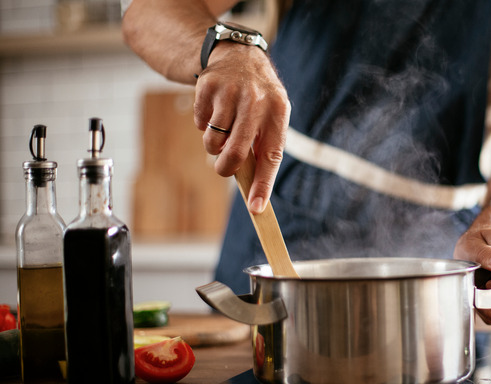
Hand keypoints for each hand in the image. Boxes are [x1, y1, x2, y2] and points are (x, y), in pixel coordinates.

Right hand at [193, 43, 290, 212]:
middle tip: (224, 168)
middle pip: (235, 152)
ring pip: (213, 142)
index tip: (256, 208)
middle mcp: (256, 101)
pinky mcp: (207, 87)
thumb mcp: (271, 116)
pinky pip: (200, 124)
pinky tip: (214, 110)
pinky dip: (204, 125)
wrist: (239, 56)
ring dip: (214, 145)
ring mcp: (230, 92)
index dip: (263, 185)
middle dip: (226, 168)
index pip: (271, 156)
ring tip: (223, 129)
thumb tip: (252, 188)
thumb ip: (263, 146)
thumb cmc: (259, 99)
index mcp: (278, 112)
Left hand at [454, 223, 490, 323]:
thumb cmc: (482, 241)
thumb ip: (486, 252)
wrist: (487, 244)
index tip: (487, 281)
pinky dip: (481, 306)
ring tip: (483, 282)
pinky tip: (483, 290)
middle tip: (481, 279)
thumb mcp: (477, 241)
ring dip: (482, 301)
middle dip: (485, 298)